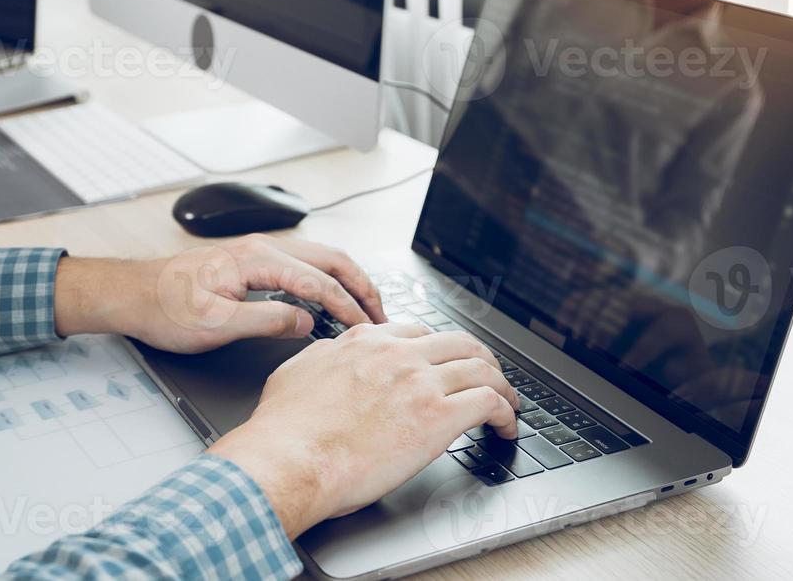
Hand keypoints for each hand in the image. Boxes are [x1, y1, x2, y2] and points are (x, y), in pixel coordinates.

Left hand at [52, 235, 386, 353]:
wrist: (133, 295)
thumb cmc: (163, 307)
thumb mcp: (214, 324)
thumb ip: (264, 321)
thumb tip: (306, 323)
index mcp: (255, 258)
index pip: (318, 280)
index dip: (347, 307)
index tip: (366, 331)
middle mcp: (262, 248)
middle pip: (330, 259)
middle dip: (362, 287)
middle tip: (384, 317)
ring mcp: (259, 254)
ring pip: (320, 260)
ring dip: (348, 282)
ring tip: (367, 311)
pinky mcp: (254, 265)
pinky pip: (304, 266)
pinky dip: (329, 282)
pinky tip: (333, 302)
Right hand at [209, 323, 519, 538]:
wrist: (288, 460)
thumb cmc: (285, 431)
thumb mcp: (297, 372)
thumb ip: (324, 357)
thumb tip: (333, 356)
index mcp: (365, 342)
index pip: (417, 332)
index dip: (438, 350)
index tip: (443, 365)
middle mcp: (397, 353)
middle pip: (459, 342)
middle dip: (480, 359)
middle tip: (488, 377)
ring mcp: (420, 382)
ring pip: (482, 367)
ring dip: (502, 384)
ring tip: (507, 403)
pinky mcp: (437, 417)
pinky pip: (489, 402)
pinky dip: (506, 413)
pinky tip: (505, 426)